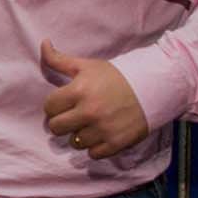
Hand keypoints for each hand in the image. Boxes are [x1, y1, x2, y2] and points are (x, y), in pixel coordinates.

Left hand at [41, 39, 150, 159]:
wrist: (154, 86)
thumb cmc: (116, 76)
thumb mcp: (87, 65)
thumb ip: (59, 59)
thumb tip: (43, 43)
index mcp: (78, 91)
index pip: (49, 108)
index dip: (55, 105)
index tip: (65, 103)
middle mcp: (89, 112)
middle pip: (56, 128)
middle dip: (63, 122)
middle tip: (74, 116)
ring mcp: (103, 129)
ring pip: (74, 142)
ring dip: (80, 135)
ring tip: (91, 124)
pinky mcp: (117, 143)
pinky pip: (93, 154)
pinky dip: (96, 147)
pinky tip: (102, 134)